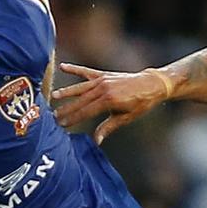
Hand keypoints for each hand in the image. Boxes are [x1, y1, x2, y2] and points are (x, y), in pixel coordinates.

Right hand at [52, 63, 168, 143]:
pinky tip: (62, 67)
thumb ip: (108, 127)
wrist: (152, 84)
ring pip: (80, 87)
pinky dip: (74, 69)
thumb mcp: (126, 117)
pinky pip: (86, 72)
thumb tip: (96, 140)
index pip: (86, 111)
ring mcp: (103, 79)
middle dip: (67, 108)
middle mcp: (104, 88)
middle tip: (54, 116)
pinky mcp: (104, 74)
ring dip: (66, 92)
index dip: (74, 118)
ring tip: (54, 96)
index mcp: (109, 100)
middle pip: (81, 100)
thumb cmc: (141, 103)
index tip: (62, 124)